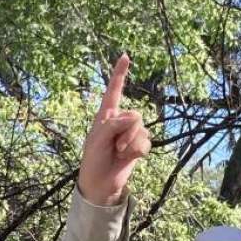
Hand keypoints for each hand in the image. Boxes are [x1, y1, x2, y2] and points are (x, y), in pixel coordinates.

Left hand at [78, 53, 149, 205]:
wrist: (101, 184)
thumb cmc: (93, 160)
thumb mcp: (97, 140)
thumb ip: (113, 125)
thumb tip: (134, 117)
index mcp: (106, 115)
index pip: (114, 90)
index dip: (119, 73)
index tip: (125, 56)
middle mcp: (120, 121)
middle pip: (135, 116)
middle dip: (126, 132)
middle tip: (114, 147)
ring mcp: (130, 133)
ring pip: (141, 130)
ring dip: (130, 144)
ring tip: (118, 153)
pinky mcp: (138, 146)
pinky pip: (146, 142)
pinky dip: (137, 151)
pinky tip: (128, 158)